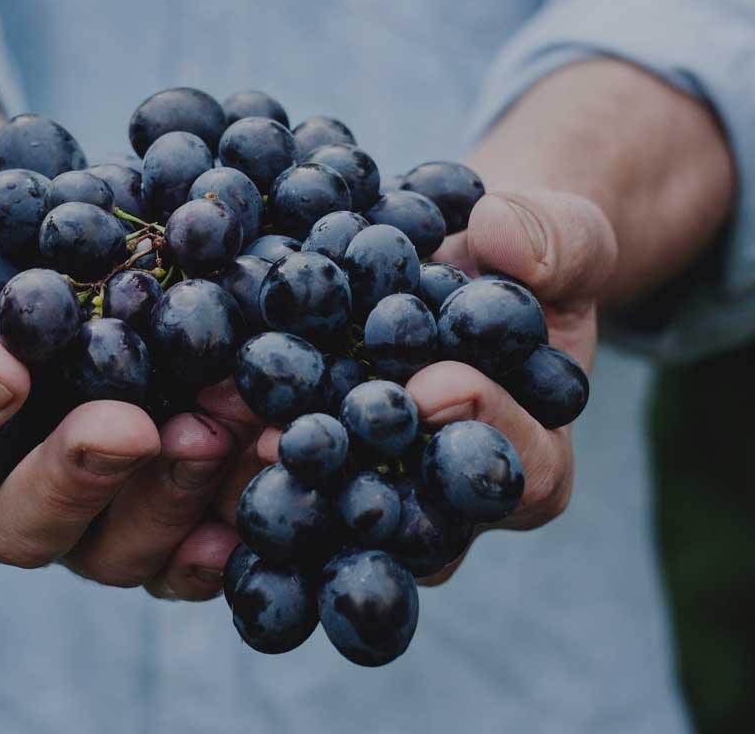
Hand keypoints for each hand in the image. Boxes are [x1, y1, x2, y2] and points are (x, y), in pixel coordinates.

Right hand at [0, 147, 250, 598]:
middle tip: (130, 424)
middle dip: (76, 476)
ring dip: (171, 495)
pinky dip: (230, 518)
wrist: (17, 231)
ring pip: (111, 547)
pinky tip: (272, 472)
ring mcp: (71, 514)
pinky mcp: (144, 506)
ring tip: (223, 427)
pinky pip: (184, 545)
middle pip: (15, 527)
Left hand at [224, 189, 616, 583]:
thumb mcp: (564, 237)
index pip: (522, 470)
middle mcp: (448, 501)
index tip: (435, 384)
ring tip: (227, 430)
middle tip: (299, 438)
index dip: (484, 429)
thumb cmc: (525, 259)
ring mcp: (376, 493)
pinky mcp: (315, 468)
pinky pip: (279, 476)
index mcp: (532, 460)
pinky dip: (233, 448)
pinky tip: (190, 417)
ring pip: (333, 513)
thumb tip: (502, 237)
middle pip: (413, 518)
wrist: (458, 263)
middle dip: (356, 475)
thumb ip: (557, 241)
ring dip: (278, 477)